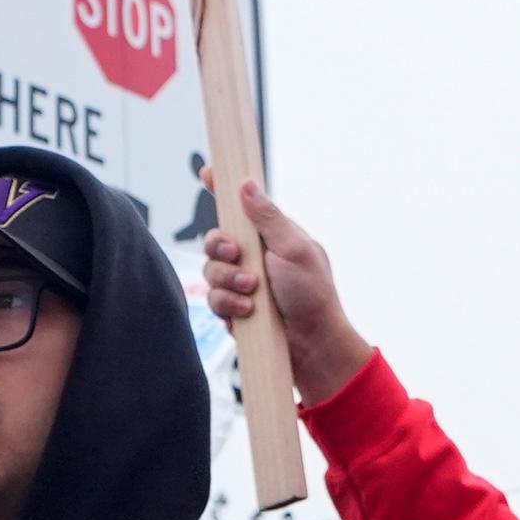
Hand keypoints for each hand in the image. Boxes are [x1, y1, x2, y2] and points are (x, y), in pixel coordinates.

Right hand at [200, 174, 371, 405]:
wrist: (312, 346)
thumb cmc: (313, 296)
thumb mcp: (294, 250)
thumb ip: (268, 219)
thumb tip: (247, 184)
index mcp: (272, 237)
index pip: (242, 207)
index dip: (222, 189)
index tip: (207, 172)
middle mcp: (254, 257)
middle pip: (216, 239)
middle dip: (221, 248)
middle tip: (237, 255)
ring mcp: (242, 284)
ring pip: (211, 271)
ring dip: (229, 281)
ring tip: (253, 293)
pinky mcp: (234, 309)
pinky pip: (213, 299)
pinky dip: (228, 305)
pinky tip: (247, 312)